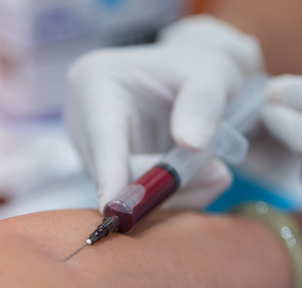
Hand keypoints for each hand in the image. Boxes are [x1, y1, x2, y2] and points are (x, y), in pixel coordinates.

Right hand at [65, 15, 261, 210]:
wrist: (199, 79)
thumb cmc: (202, 66)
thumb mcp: (213, 72)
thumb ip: (204, 105)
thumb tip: (191, 144)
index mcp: (95, 81)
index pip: (102, 135)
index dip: (111, 174)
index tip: (114, 207)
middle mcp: (83, 119)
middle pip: (111, 173)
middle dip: (161, 186)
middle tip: (219, 174)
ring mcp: (92, 151)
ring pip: (125, 193)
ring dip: (173, 194)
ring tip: (216, 171)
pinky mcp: (108, 174)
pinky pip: (136, 200)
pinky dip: (171, 197)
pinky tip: (199, 178)